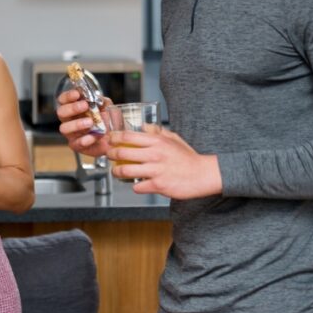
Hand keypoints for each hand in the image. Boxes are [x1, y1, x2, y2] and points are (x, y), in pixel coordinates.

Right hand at [56, 89, 110, 157]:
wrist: (114, 138)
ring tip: (90, 122)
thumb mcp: (108, 107)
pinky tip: (94, 136)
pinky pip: (76, 143)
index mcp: (74, 107)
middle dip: (72, 108)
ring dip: (77, 124)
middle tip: (85, 106)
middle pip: (61, 112)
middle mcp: (69, 120)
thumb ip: (102, 101)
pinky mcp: (77, 145)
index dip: (67, 96)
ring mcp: (72, 133)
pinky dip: (85, 139)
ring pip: (64, 128)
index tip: (77, 94)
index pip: (63, 100)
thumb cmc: (107, 121)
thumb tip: (97, 97)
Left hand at [106, 127, 221, 199]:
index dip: (114, 138)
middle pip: (122, 152)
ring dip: (117, 172)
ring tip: (116, 172)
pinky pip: (137, 187)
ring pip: (125, 171)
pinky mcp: (158, 185)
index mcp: (157, 141)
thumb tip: (143, 126)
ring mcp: (156, 170)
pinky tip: (138, 185)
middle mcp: (155, 154)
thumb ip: (158, 131)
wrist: (203, 174)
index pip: (128, 136)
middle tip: (109, 156)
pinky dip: (135, 186)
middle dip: (111, 154)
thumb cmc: (188, 157)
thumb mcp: (174, 138)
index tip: (109, 140)